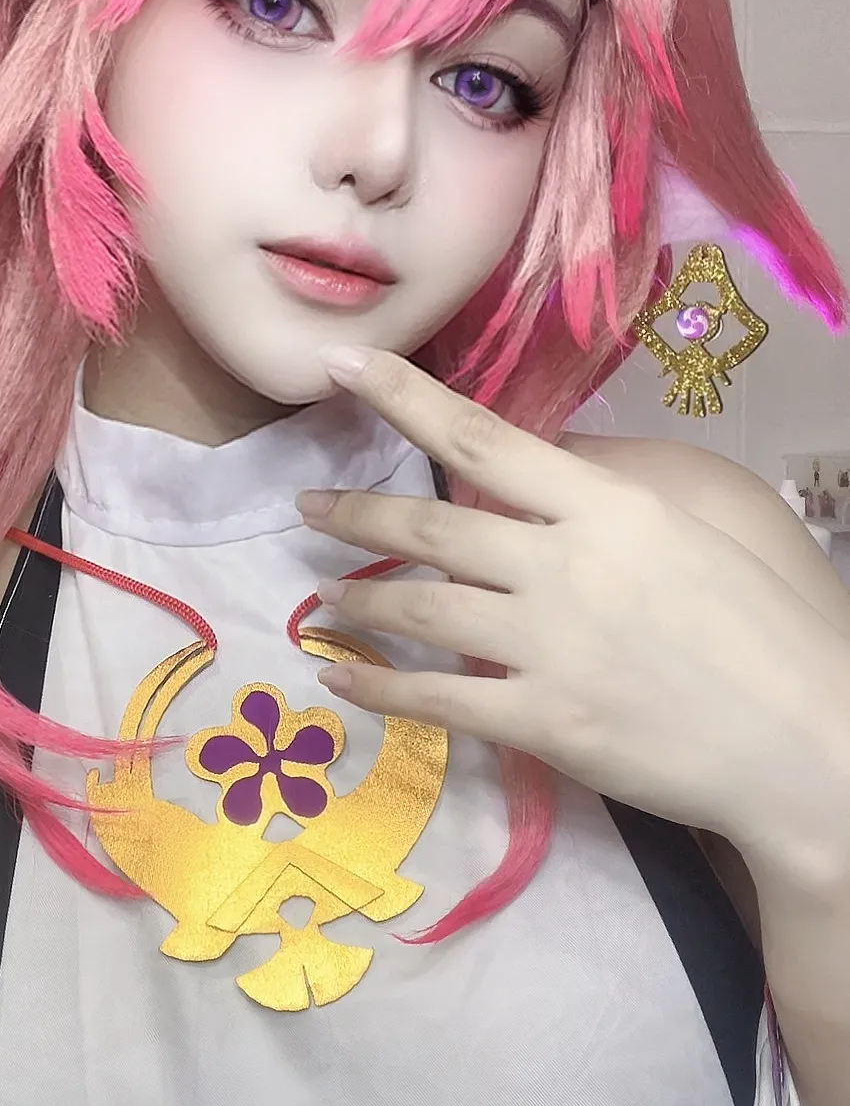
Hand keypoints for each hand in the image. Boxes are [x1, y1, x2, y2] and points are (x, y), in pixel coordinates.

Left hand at [296, 347, 849, 859]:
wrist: (807, 742)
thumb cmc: (766, 625)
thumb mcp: (698, 526)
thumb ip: (610, 488)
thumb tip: (542, 457)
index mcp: (607, 506)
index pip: (481, 436)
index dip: (401, 395)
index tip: (340, 364)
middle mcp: (564, 566)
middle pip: (432, 526)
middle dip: (356, 512)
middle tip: (305, 504)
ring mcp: (548, 646)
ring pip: (421, 611)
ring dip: (361, 599)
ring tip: (324, 595)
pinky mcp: (542, 722)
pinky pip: (437, 700)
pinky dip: (379, 688)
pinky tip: (341, 680)